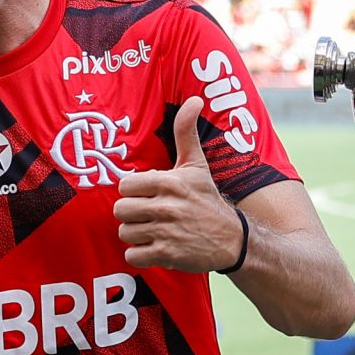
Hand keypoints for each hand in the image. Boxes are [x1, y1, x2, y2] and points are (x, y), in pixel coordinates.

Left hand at [114, 97, 246, 272]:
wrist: (233, 239)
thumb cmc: (207, 199)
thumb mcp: (197, 166)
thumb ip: (186, 133)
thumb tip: (194, 99)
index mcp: (169, 182)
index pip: (124, 186)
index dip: (133, 192)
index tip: (147, 195)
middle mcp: (167, 206)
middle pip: (121, 210)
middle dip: (132, 214)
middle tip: (148, 215)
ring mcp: (166, 231)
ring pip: (125, 232)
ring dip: (136, 234)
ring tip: (154, 230)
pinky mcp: (167, 255)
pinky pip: (132, 255)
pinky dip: (140, 254)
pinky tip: (155, 247)